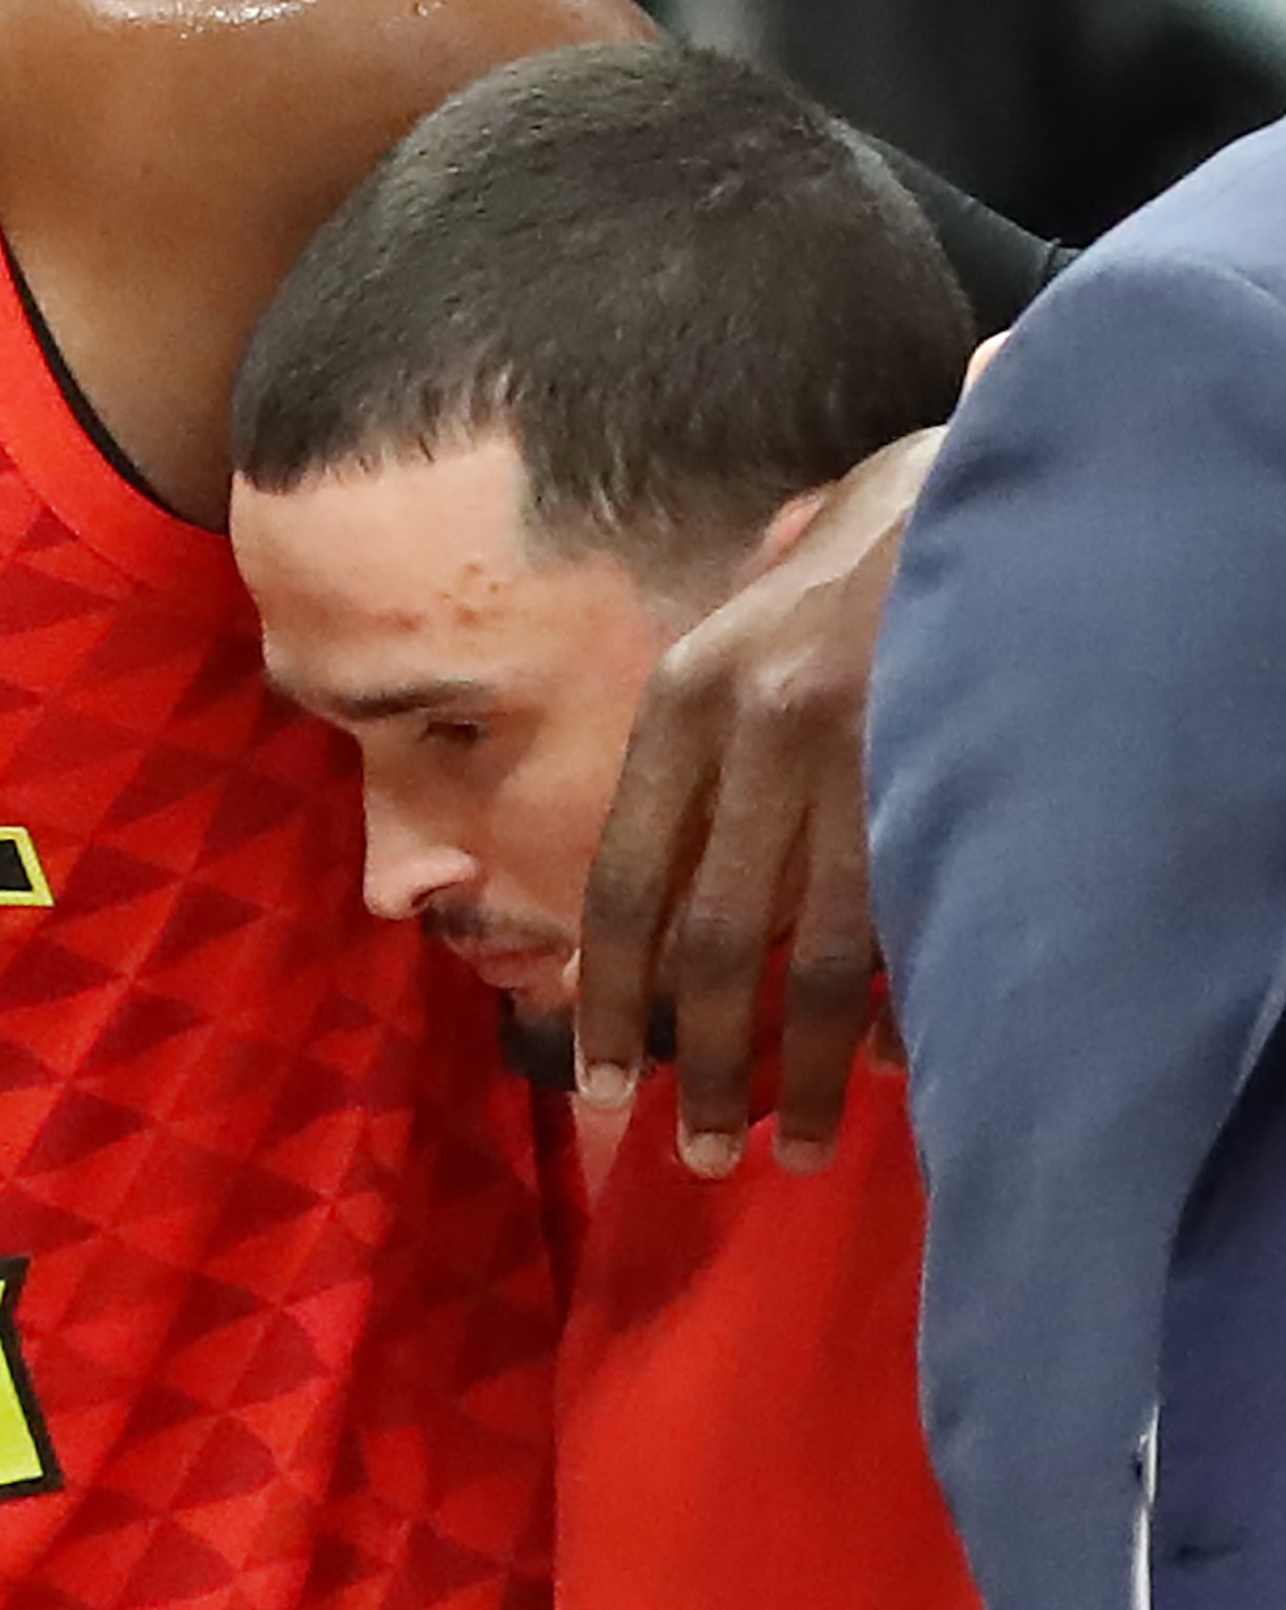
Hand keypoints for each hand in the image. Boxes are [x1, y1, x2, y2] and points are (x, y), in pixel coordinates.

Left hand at [573, 424, 940, 1175]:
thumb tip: (667, 856)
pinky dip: (909, 1010)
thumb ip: (707, 724)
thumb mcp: (757, 610)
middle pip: (710, 945)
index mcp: (690, 694)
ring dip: (807, 1071)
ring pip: (819, 960)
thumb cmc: (877, 544)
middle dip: (705, 1064)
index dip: (611, 1000)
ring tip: (804, 1152)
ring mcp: (863, 754)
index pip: (625, 884)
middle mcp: (759, 729)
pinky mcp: (951, 771)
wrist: (1007, 456)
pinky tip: (900, 1071)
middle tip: (700, 1153)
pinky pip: (918, 926)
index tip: (604, 1086)